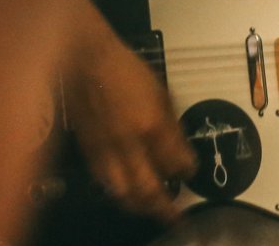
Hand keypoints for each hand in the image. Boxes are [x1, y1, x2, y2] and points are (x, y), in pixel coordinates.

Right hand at [65, 32, 195, 220]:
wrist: (87, 61)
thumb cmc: (126, 69)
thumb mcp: (160, 90)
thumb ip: (171, 123)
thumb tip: (180, 147)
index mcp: (151, 125)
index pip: (175, 162)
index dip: (187, 170)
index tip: (191, 171)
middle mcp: (129, 144)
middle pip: (149, 189)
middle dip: (164, 207)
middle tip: (175, 216)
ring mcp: (106, 151)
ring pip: (124, 193)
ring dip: (140, 206)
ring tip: (150, 209)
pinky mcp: (88, 152)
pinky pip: (104, 183)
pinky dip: (118, 193)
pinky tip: (126, 193)